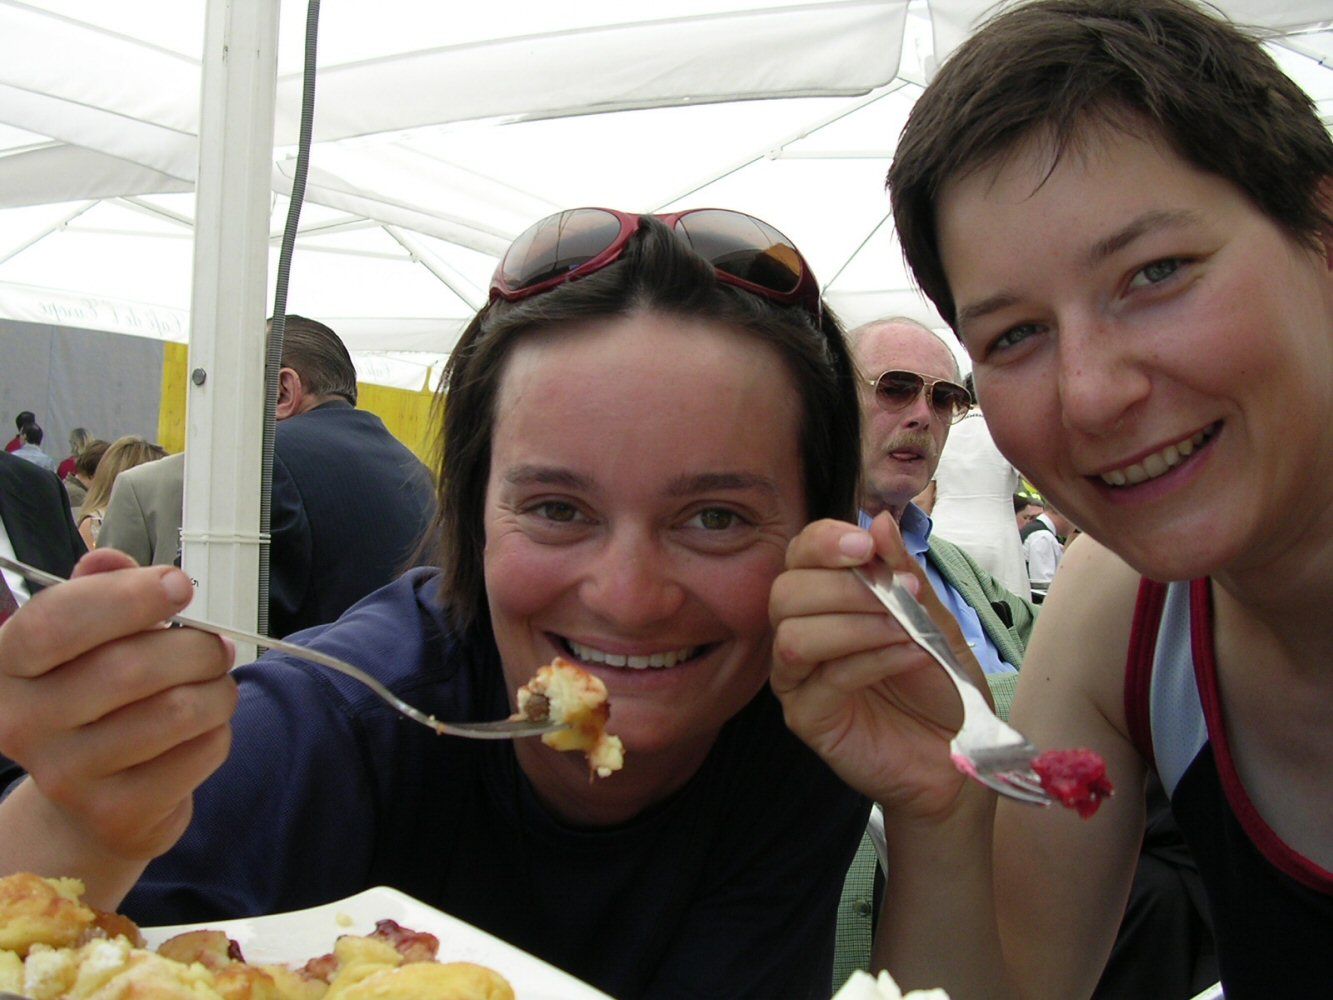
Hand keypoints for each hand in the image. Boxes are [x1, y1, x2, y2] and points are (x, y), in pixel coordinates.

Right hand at [0, 549, 237, 861]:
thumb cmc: (96, 698)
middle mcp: (22, 724)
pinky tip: (203, 729)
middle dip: (194, 647)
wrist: (92, 801)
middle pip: (129, 668)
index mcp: (7, 667)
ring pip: (176, 711)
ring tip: (215, 685)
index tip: (180, 585)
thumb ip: (100, 593)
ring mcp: (66, 776)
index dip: (127, 598)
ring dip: (217, 689)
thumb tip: (109, 560)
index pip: (53, 622)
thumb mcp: (87, 640)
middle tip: (216, 645)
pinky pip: (200, 752)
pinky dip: (219, 731)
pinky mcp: (117, 812)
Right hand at [769, 514, 983, 818]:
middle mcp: (801, 635)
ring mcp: (798, 680)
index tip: (864, 544)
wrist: (960, 751)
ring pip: (793, 636)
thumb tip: (880, 522)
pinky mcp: (807, 719)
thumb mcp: (933, 618)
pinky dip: (868, 659)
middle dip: (841, 586)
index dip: (823, 543)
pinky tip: (908, 654)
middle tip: (895, 593)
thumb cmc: (941, 683)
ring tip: (904, 629)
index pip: (799, 557)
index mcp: (825, 601)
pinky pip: (822, 680)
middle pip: (785, 592)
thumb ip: (903, 574)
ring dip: (854, 623)